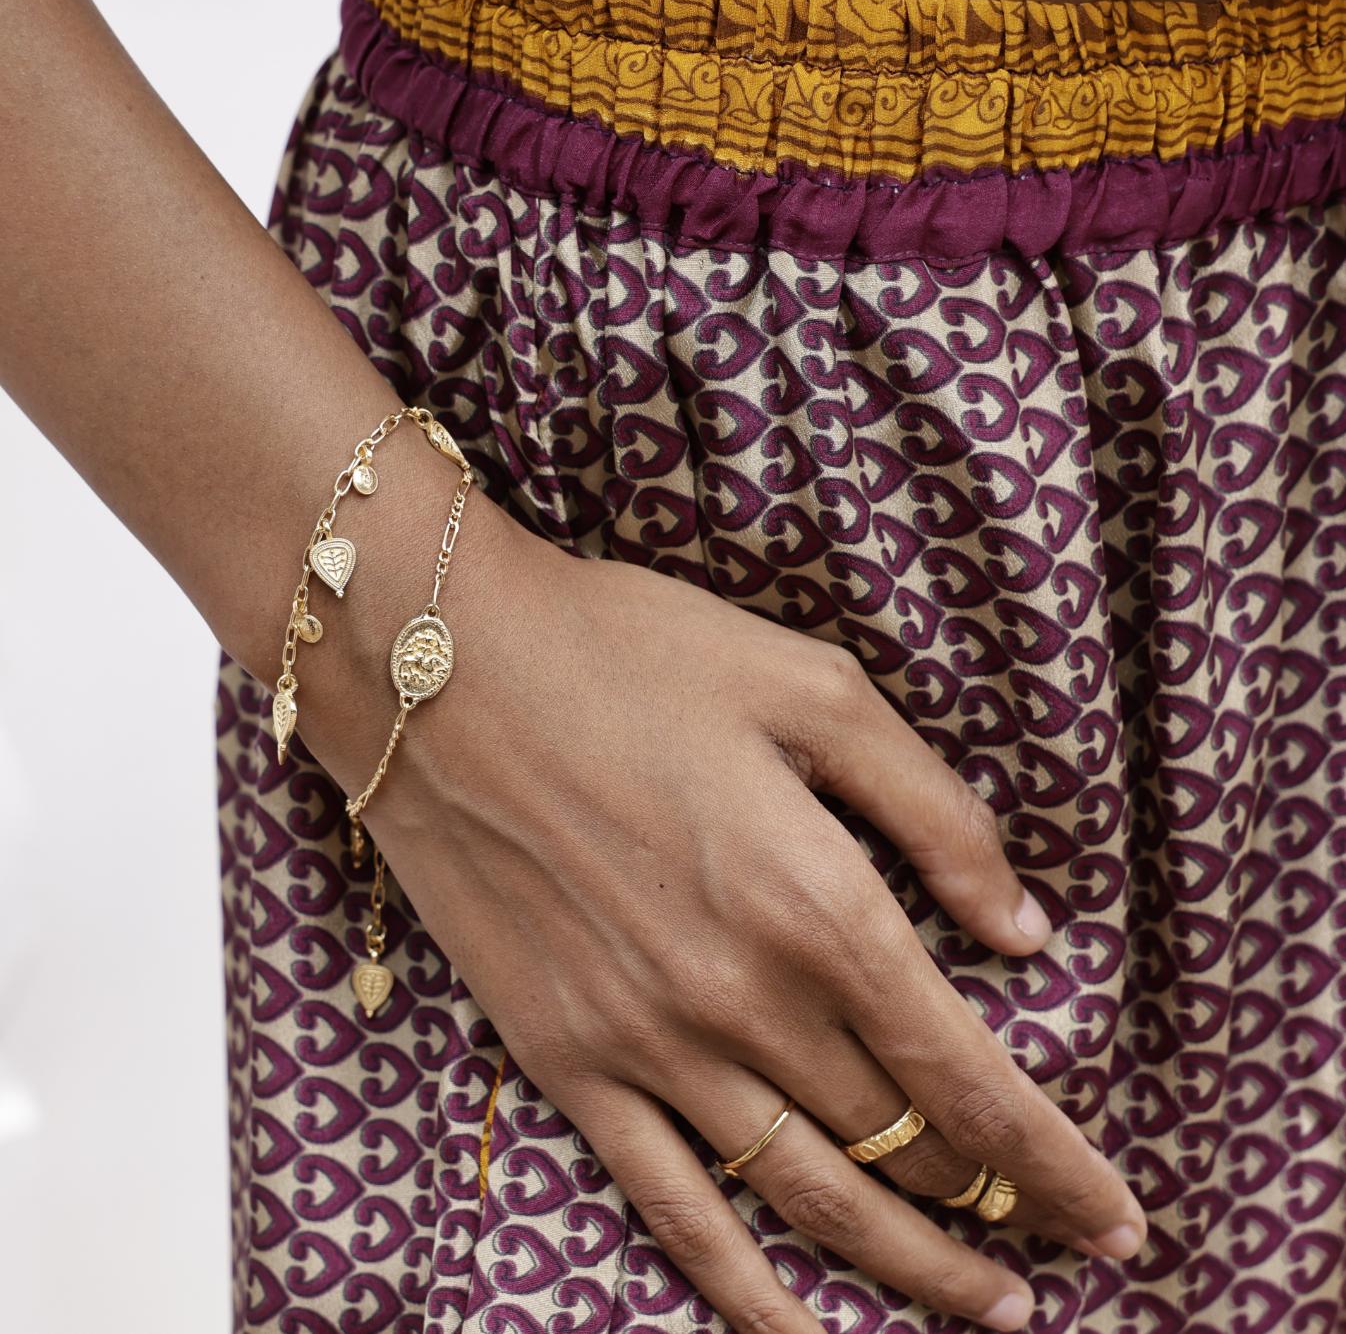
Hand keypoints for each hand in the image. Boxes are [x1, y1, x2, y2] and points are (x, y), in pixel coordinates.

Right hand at [302, 469, 1146, 1333]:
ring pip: (807, 1198)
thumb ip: (934, 811)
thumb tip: (1021, 929)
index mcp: (817, 900)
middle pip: (899, 1145)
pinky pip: (669, 1204)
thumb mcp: (811, 688)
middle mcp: (743, 997)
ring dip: (909, 1266)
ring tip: (986, 1306)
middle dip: (999, 1206)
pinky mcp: (565, 1058)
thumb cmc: (631, 653)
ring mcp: (647, 1042)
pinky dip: (742, 1289)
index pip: (969, 1077)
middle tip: (1063, 1243)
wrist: (439, 668)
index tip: (1115, 1214)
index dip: (1053, 1161)